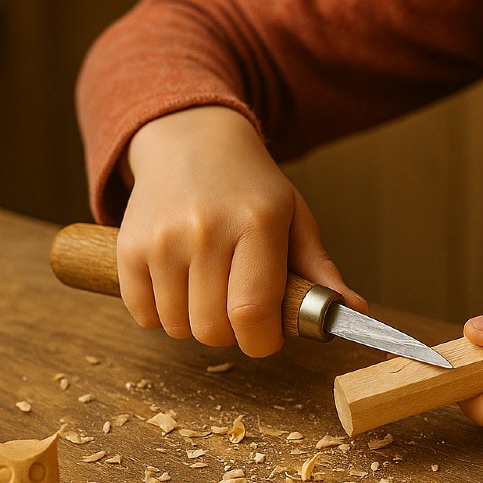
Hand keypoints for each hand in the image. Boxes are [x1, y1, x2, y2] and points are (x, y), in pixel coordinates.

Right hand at [116, 106, 365, 355]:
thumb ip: (320, 270)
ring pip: (177, 327)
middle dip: (231, 333)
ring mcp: (161, 239)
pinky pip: (143, 315)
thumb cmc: (251, 188)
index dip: (262, 340)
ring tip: (209, 289)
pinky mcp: (128, 248)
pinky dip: (161, 314)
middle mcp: (206, 229)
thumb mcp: (294, 217)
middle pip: (213, 328)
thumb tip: (354, 311)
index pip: (254, 311)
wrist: (190, 142)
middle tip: (238, 307)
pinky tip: (178, 285)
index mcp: (257, 223)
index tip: (267, 335)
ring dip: (196, 323)